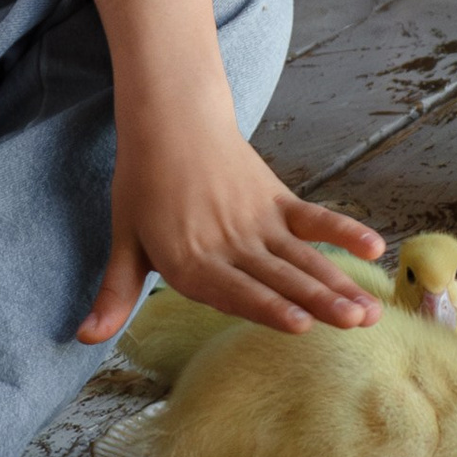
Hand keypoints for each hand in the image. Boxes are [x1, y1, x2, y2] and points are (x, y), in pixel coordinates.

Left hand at [82, 117, 383, 347]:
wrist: (168, 118)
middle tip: (358, 322)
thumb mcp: (124, 241)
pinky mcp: (275, 199)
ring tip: (370, 309)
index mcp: (190, 260)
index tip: (302, 325)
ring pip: (303, 257)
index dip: (269, 308)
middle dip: (321, 301)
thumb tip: (83, 338)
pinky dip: (343, 230)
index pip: (235, 290)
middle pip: (280, 277)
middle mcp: (228, 243)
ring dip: (339, 282)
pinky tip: (372, 246)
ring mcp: (256, 220)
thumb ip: (115, 294)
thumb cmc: (143, 184)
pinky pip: (313, 218)